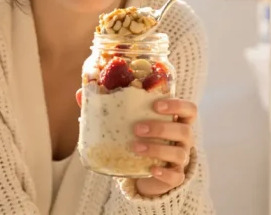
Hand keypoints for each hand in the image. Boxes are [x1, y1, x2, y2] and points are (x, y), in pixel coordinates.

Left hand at [74, 91, 196, 196]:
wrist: (145, 167)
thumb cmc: (140, 136)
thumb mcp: (128, 121)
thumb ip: (108, 106)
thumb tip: (81, 93)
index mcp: (175, 120)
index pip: (189, 109)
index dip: (177, 105)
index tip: (156, 104)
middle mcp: (183, 139)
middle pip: (184, 131)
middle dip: (161, 128)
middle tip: (137, 128)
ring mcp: (180, 159)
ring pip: (179, 154)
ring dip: (157, 149)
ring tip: (135, 146)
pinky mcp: (174, 177)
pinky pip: (175, 176)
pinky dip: (163, 172)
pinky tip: (150, 168)